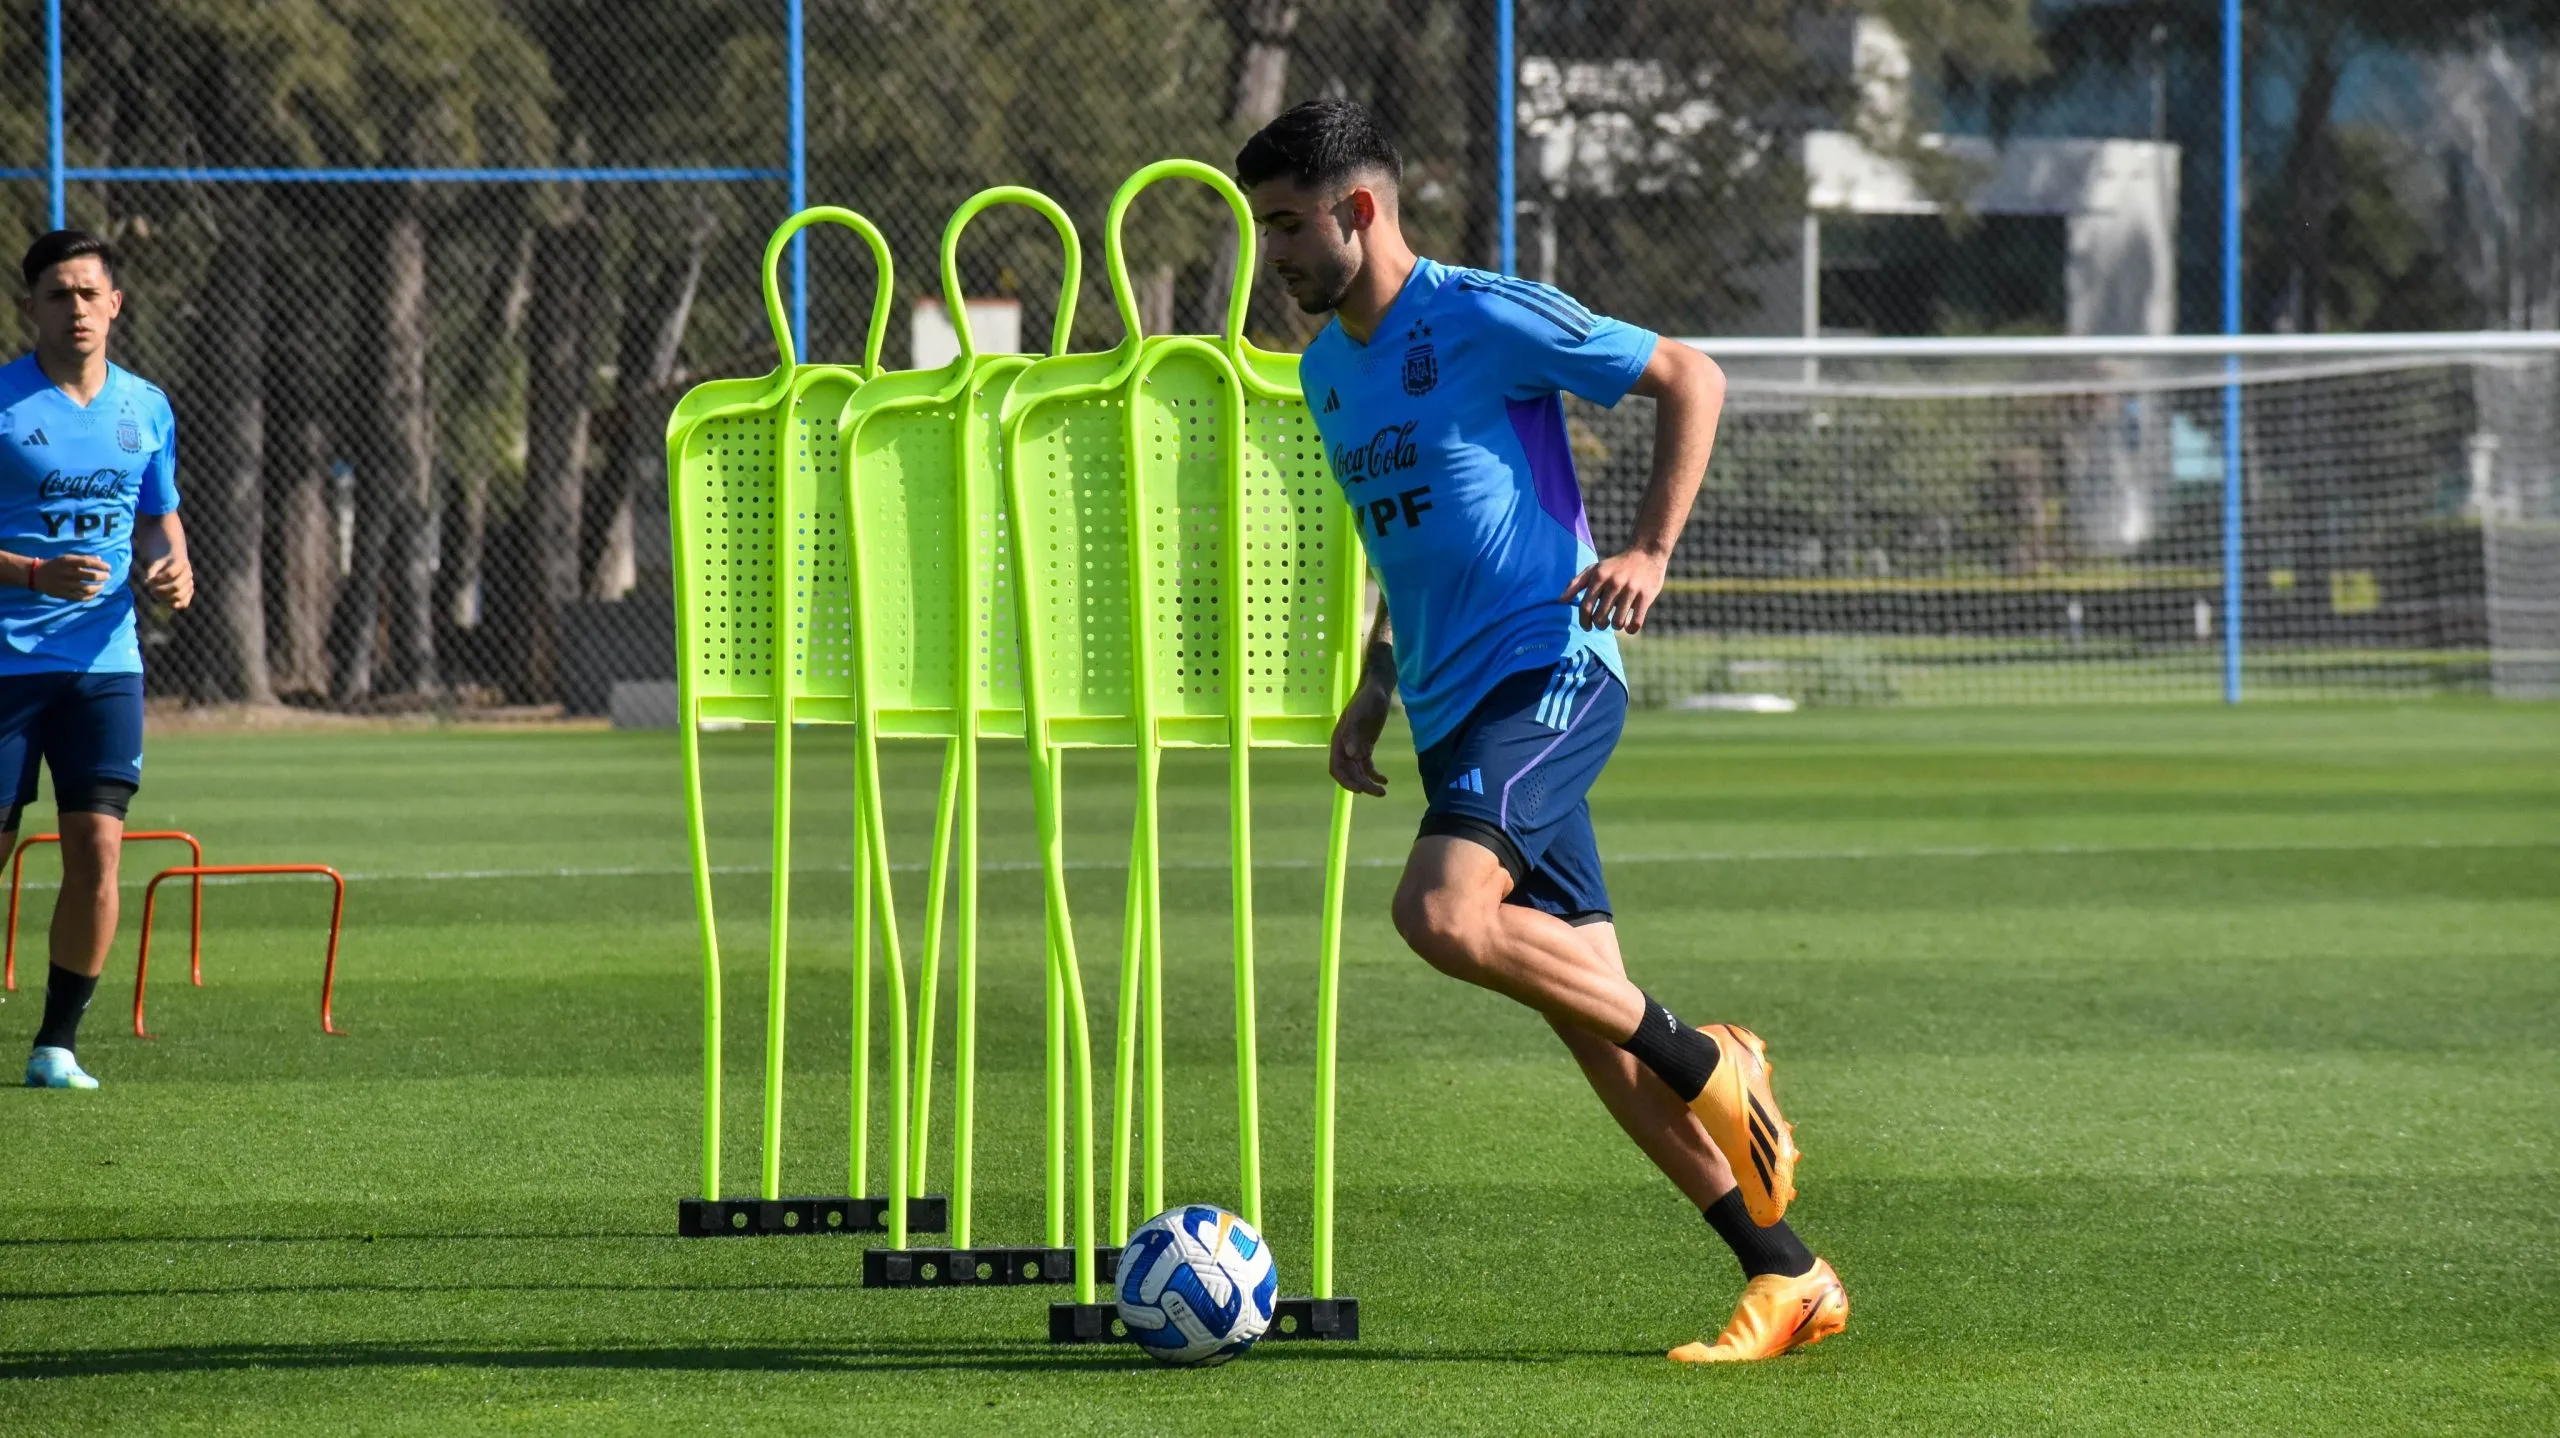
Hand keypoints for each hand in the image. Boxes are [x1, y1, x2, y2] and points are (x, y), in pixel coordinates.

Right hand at [30, 554, 108, 600]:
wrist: (36, 575)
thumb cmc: (56, 564)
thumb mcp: (67, 557)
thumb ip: (83, 558)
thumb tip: (100, 559)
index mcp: (67, 561)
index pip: (88, 562)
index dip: (101, 565)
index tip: (109, 568)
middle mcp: (66, 573)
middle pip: (90, 576)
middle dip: (102, 577)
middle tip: (107, 576)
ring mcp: (64, 585)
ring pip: (87, 588)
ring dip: (98, 587)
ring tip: (102, 585)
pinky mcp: (63, 594)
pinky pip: (80, 598)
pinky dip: (90, 597)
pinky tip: (94, 594)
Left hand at [136, 553, 192, 609]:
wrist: (174, 563)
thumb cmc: (161, 563)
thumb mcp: (154, 563)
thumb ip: (152, 572)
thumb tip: (148, 584)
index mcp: (180, 561)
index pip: (170, 573)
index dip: (157, 579)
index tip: (147, 581)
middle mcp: (188, 573)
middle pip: (176, 586)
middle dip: (160, 590)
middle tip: (151, 590)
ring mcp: (190, 583)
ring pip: (179, 596)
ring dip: (164, 598)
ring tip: (156, 595)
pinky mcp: (189, 593)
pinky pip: (184, 603)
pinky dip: (173, 604)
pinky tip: (164, 600)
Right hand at [1328, 680, 1392, 796]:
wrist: (1377, 690)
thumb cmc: (1367, 699)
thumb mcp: (1359, 713)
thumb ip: (1352, 733)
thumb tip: (1350, 754)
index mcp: (1339, 740)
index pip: (1337, 767)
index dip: (1346, 780)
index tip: (1359, 790)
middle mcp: (1345, 747)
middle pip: (1349, 772)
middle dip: (1361, 784)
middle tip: (1378, 793)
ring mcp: (1355, 747)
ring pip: (1358, 771)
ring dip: (1368, 783)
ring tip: (1383, 792)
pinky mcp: (1366, 746)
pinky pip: (1367, 765)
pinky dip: (1375, 775)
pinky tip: (1385, 781)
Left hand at [1560, 548, 1669, 632]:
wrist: (1646, 552)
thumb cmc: (1616, 565)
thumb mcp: (1595, 569)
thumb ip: (1576, 583)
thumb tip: (1560, 601)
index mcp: (1599, 577)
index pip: (1585, 607)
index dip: (1584, 621)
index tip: (1587, 627)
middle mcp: (1614, 583)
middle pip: (1600, 617)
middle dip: (1600, 624)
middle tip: (1604, 622)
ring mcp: (1631, 590)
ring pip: (1617, 623)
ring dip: (1616, 626)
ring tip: (1617, 622)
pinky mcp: (1646, 596)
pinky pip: (1635, 623)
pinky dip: (1631, 629)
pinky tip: (1629, 626)